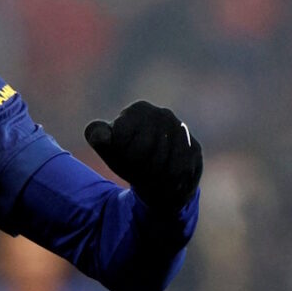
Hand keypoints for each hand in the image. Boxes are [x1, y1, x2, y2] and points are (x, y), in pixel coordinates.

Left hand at [84, 100, 201, 209]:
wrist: (156, 176)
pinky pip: (179, 171)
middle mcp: (162, 114)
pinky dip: (168, 181)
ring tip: (151, 173)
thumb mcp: (108, 148)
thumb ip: (97, 136)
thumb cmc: (127, 157)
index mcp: (138, 109)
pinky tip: (166, 179)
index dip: (119, 155)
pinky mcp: (194, 148)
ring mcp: (181, 130)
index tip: (122, 155)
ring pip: (162, 163)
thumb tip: (102, 137)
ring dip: (152, 176)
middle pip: (142, 152)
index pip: (122, 139)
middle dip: (136, 167)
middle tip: (138, 168)